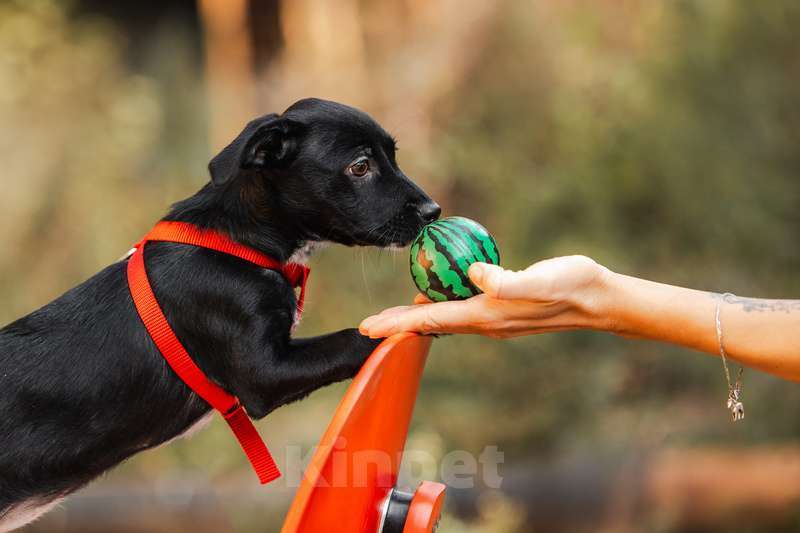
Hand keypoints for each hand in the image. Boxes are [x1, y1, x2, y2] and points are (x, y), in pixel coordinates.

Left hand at [359, 255, 611, 338]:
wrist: (597, 299)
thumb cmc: (572, 286)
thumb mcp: (541, 281)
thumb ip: (507, 282)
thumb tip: (472, 275)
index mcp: (486, 315)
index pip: (431, 319)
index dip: (398, 323)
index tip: (368, 326)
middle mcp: (485, 321)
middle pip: (431, 323)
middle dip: (399, 324)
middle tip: (369, 324)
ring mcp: (493, 317)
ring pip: (444, 318)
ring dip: (416, 316)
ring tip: (393, 313)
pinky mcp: (502, 307)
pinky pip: (461, 308)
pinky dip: (441, 303)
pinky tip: (437, 290)